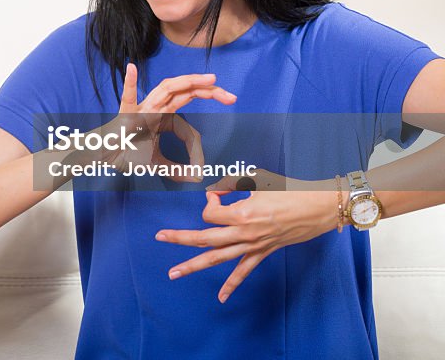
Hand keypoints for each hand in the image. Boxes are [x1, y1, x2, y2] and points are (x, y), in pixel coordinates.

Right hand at [107, 63, 236, 182]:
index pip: (188, 107)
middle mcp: (154, 107)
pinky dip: (129, 83)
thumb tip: (194, 178)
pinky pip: (126, 97)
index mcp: (162, 114)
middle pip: (184, 91)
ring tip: (209, 79)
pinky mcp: (125, 115)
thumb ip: (175, 169)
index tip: (219, 124)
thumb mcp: (157, 163)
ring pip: (166, 89)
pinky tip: (132, 68)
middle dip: (208, 90)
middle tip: (231, 95)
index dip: (204, 117)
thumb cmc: (127, 154)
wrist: (107, 157)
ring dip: (187, 81)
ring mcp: (141, 109)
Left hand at [154, 171, 339, 302]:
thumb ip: (233, 187)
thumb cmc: (290, 190)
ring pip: (218, 257)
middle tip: (159, 237)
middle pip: (204, 238)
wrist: (319, 207)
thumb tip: (215, 193)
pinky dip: (231, 284)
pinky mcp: (263, 252)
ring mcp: (254, 245)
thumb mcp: (258, 182)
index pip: (210, 213)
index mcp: (243, 213)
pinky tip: (221, 297)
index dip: (209, 203)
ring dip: (193, 266)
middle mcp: (245, 232)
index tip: (217, 195)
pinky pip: (244, 271)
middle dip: (180, 238)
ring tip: (173, 273)